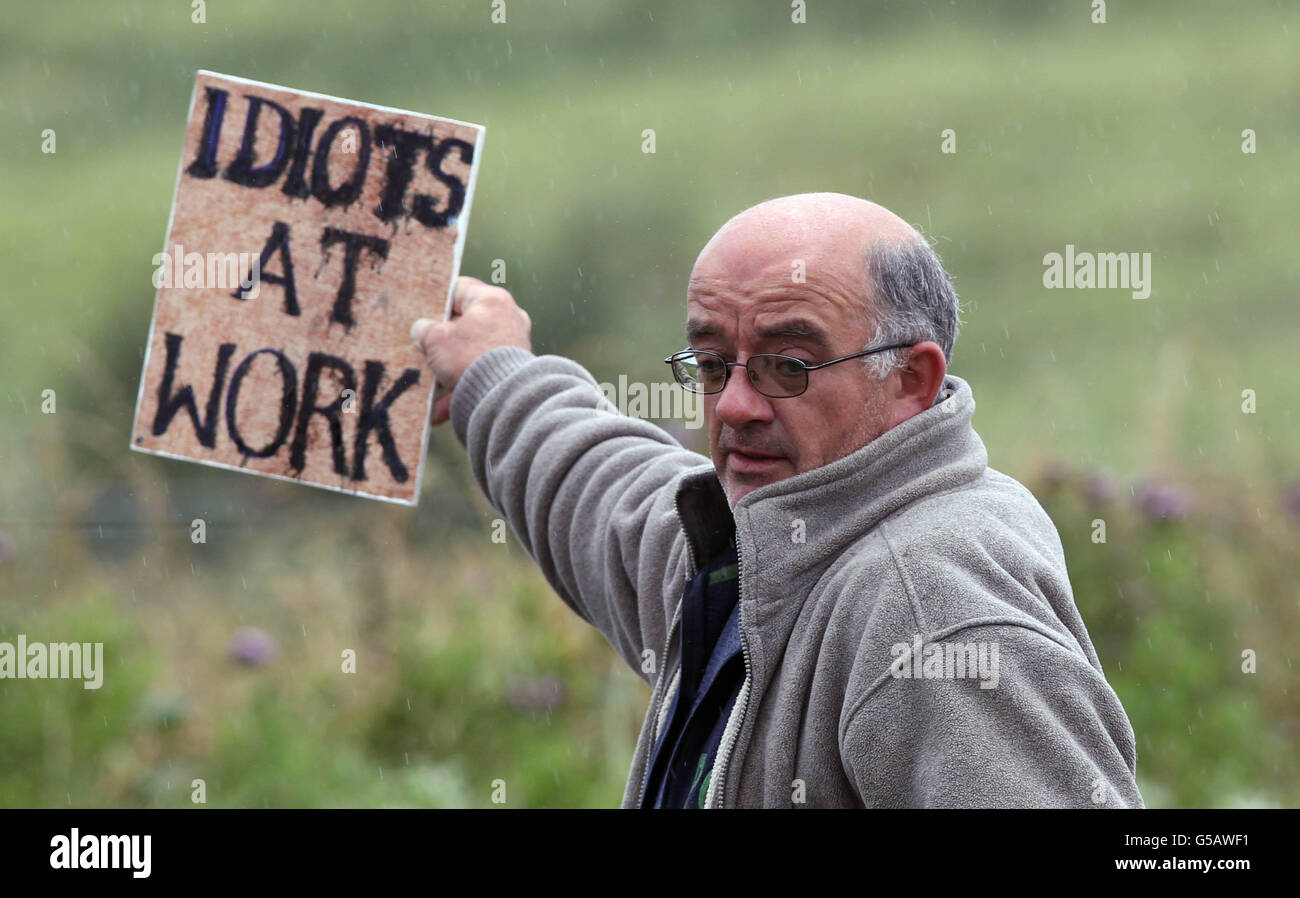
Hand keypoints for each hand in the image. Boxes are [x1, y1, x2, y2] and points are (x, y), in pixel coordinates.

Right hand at [411, 276, 531, 425]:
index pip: (459, 289)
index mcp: (491, 300)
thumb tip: (422, 330)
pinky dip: (463, 387)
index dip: (437, 299)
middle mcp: (508, 318)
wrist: (503, 398)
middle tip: (424, 347)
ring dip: (450, 368)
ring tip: (431, 382)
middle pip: (466, 324)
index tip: (422, 310)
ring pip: (472, 352)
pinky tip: (442, 406)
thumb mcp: (437, 340)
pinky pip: (482, 374)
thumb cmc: (471, 359)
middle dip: (443, 340)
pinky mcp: (513, 370)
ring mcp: (513, 345)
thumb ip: (426, 330)